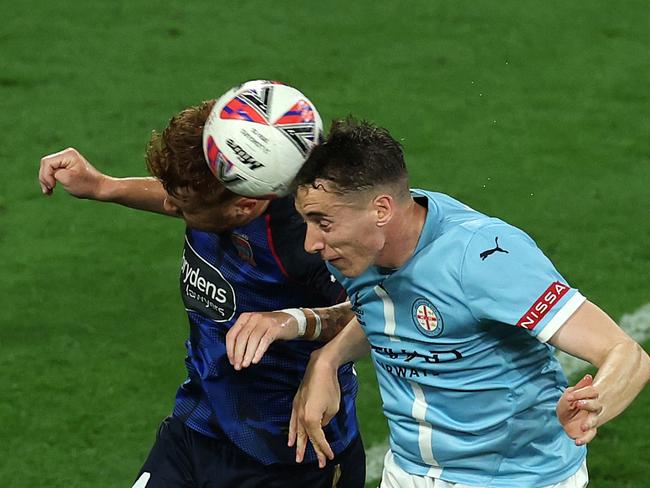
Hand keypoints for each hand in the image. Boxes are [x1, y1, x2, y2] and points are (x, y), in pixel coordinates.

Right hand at [39, 147, 108, 198]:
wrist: (100, 188)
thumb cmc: (86, 185)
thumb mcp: (66, 179)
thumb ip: (51, 173)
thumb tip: (46, 172)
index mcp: (68, 155)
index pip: (47, 163)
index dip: (46, 175)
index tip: (53, 186)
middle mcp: (67, 154)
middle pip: (46, 164)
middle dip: (44, 178)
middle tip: (48, 191)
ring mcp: (67, 159)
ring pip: (47, 168)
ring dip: (46, 180)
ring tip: (48, 192)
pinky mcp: (67, 166)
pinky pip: (53, 171)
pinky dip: (51, 180)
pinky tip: (51, 189)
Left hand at [226, 311, 300, 369]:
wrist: (290, 320)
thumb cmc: (269, 327)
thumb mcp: (254, 327)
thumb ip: (244, 337)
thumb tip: (235, 356)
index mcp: (245, 317)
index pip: (232, 334)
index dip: (230, 349)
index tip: (231, 361)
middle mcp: (254, 318)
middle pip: (241, 337)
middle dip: (238, 354)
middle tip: (238, 366)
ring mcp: (265, 322)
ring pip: (252, 339)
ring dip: (248, 354)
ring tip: (246, 364)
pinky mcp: (275, 328)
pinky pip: (265, 341)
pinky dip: (259, 352)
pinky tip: (256, 360)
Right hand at [288, 349, 339, 467]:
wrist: (319, 367)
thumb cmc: (330, 387)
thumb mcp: (333, 408)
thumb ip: (326, 420)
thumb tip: (321, 424)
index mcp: (312, 420)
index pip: (319, 438)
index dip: (325, 448)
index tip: (330, 456)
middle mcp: (302, 417)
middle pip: (308, 438)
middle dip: (314, 451)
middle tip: (320, 464)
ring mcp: (297, 411)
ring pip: (298, 432)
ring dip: (300, 446)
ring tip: (299, 458)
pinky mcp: (296, 404)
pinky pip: (292, 423)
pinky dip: (291, 433)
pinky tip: (290, 440)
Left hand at [557, 374, 601, 444]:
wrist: (565, 418)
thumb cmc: (569, 402)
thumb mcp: (571, 393)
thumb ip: (580, 386)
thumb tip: (589, 376)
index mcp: (591, 396)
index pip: (591, 391)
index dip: (581, 393)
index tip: (569, 395)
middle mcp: (594, 408)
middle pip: (595, 405)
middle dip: (588, 405)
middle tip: (578, 404)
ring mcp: (593, 419)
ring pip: (594, 420)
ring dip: (589, 423)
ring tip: (584, 426)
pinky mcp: (590, 430)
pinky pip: (590, 435)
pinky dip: (584, 439)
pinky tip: (577, 442)